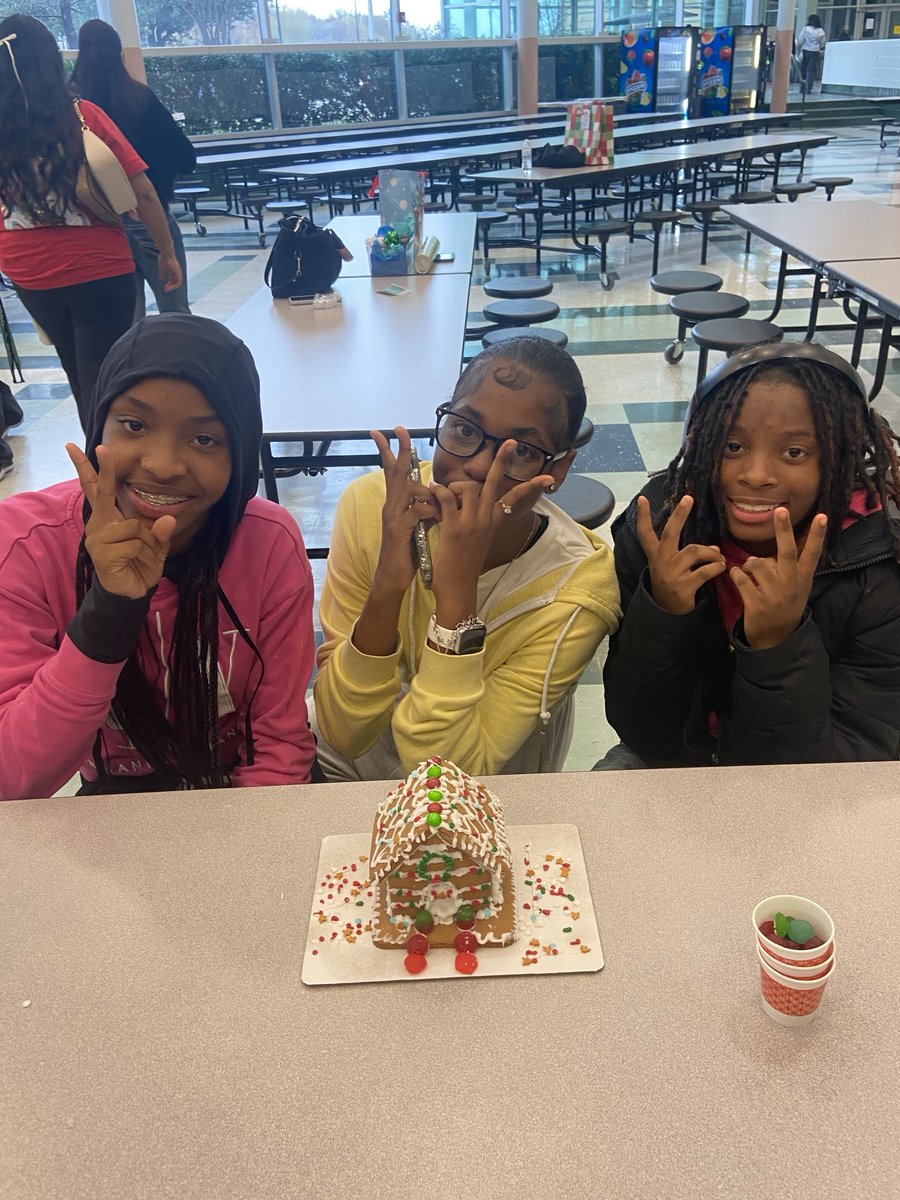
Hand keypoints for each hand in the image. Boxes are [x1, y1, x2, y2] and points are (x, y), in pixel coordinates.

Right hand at [66, 443, 174, 598]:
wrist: (132, 594)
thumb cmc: (139, 566)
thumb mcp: (156, 547)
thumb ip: (161, 533)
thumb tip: (168, 518)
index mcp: (109, 519)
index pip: (100, 490)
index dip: (93, 469)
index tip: (89, 448)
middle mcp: (99, 525)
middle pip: (102, 493)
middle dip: (105, 470)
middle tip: (102, 447)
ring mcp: (98, 539)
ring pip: (135, 527)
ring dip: (147, 543)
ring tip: (141, 557)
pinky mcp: (102, 553)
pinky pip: (133, 544)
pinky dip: (142, 555)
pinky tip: (133, 564)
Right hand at [158, 248, 181, 292]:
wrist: (166, 254)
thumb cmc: (163, 259)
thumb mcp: (162, 269)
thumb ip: (162, 275)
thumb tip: (162, 280)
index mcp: (173, 272)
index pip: (172, 280)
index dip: (169, 284)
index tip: (164, 287)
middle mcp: (176, 273)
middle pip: (175, 282)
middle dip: (170, 287)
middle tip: (165, 290)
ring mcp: (178, 273)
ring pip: (177, 283)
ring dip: (172, 287)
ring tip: (166, 289)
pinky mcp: (178, 273)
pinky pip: (178, 282)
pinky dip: (174, 285)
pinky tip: (169, 287)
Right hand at [370, 427, 438, 596]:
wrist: (393, 577)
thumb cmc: (407, 551)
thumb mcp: (418, 525)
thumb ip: (425, 508)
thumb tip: (438, 496)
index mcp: (397, 503)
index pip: (395, 471)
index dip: (395, 450)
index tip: (394, 430)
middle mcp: (392, 506)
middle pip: (396, 471)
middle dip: (399, 449)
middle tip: (398, 428)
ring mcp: (393, 517)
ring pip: (408, 489)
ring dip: (426, 491)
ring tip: (439, 507)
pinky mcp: (398, 531)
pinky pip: (416, 512)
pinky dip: (430, 512)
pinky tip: (437, 519)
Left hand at [429, 440, 551, 624]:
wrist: (458, 589)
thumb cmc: (465, 565)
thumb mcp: (478, 540)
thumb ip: (478, 519)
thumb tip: (470, 502)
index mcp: (494, 522)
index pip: (516, 498)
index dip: (532, 486)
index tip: (550, 477)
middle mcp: (486, 519)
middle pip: (496, 482)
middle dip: (504, 460)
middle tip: (511, 441)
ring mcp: (472, 523)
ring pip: (468, 486)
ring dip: (453, 485)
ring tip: (440, 492)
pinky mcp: (454, 528)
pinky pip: (446, 497)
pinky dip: (437, 490)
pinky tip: (431, 489)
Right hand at [636, 494, 725, 614]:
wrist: (668, 614)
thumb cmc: (672, 584)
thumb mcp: (672, 567)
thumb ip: (691, 555)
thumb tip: (715, 548)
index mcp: (656, 555)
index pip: (645, 533)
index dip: (643, 516)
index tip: (642, 498)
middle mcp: (661, 561)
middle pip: (670, 533)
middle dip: (679, 514)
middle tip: (688, 498)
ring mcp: (671, 573)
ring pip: (695, 551)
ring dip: (712, 553)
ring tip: (719, 558)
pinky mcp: (683, 586)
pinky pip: (705, 571)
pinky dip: (717, 568)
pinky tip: (721, 568)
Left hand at [729, 508, 825, 648]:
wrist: (776, 639)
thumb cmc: (786, 605)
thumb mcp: (798, 587)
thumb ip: (793, 566)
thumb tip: (789, 539)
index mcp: (802, 579)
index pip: (812, 553)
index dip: (817, 535)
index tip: (822, 516)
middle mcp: (790, 585)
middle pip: (785, 552)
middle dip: (783, 530)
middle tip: (780, 510)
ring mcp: (773, 596)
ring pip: (756, 564)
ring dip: (749, 564)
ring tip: (751, 572)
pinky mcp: (756, 605)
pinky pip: (740, 578)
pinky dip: (735, 575)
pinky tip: (739, 579)